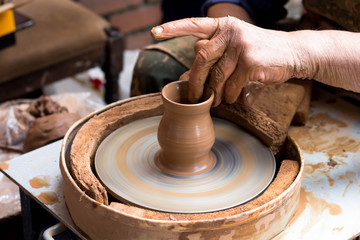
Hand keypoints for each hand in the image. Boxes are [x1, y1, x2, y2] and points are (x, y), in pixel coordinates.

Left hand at [151, 17, 301, 105]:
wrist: (293, 53)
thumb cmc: (258, 53)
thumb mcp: (233, 50)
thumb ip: (211, 59)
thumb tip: (182, 77)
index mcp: (223, 25)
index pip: (194, 25)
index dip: (173, 28)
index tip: (154, 33)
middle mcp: (230, 31)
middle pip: (200, 59)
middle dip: (194, 81)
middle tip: (193, 97)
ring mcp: (240, 45)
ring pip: (216, 76)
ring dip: (214, 94)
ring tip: (215, 101)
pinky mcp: (250, 61)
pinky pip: (230, 86)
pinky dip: (229, 96)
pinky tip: (232, 98)